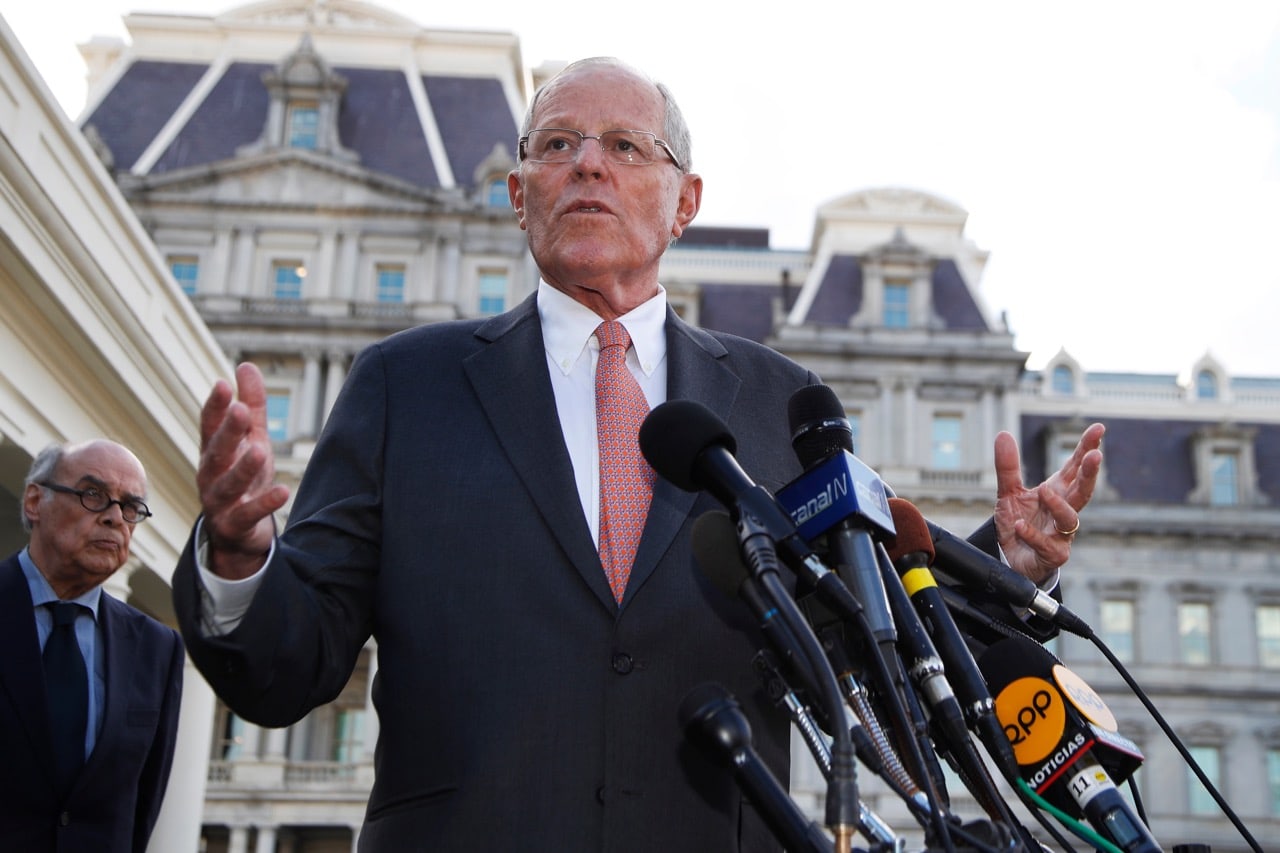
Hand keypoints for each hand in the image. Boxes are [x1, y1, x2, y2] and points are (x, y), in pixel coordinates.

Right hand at [196, 362, 289, 578]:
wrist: (238, 532)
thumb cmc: (244, 476)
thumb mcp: (251, 438)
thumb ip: (251, 404)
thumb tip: (245, 365)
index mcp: (214, 451)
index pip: (210, 426)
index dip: (215, 406)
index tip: (222, 384)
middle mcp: (211, 475)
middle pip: (217, 452)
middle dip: (228, 432)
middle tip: (239, 411)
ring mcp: (220, 502)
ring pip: (228, 484)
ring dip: (243, 468)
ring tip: (260, 450)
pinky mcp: (235, 525)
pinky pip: (248, 514)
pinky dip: (264, 504)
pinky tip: (283, 491)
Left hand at [992, 423, 1104, 585]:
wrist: (1011, 559)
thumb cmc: (1019, 524)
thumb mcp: (1008, 493)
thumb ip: (1008, 467)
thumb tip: (1003, 434)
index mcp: (1057, 491)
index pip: (1075, 467)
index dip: (1087, 448)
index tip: (1098, 429)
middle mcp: (1063, 510)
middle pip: (1083, 490)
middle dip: (1090, 474)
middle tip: (1096, 456)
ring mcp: (1061, 534)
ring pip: (1070, 519)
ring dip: (1059, 504)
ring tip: (1044, 492)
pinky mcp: (1053, 555)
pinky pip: (1047, 545)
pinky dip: (1032, 534)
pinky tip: (1020, 526)